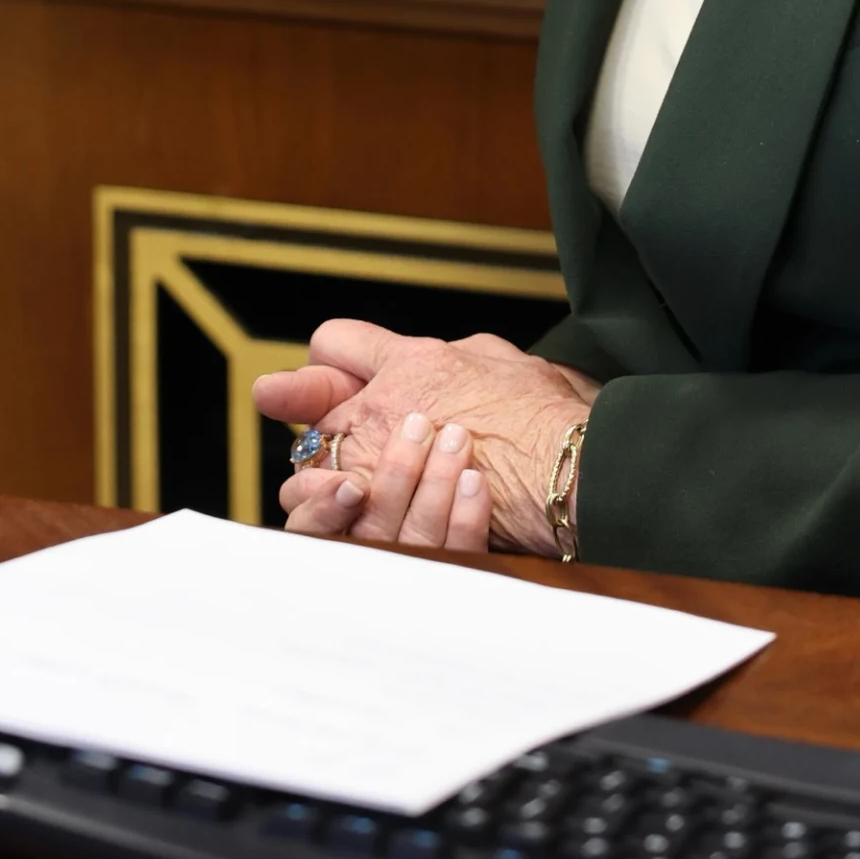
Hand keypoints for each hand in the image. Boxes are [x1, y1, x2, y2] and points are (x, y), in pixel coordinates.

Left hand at [253, 322, 600, 554]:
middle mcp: (383, 403)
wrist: (566, 465)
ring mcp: (376, 457)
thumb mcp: (506, 360)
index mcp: (414, 360)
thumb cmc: (549, 415)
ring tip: (329, 483)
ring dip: (309, 472)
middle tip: (293, 413)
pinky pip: (321, 511)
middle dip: (300, 403)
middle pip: (307, 397)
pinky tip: (337, 517)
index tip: (323, 375)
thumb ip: (467, 354)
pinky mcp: (379, 508)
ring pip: (304, 462)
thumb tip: (457, 358)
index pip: (337, 341)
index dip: (328, 358)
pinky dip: (320, 514)